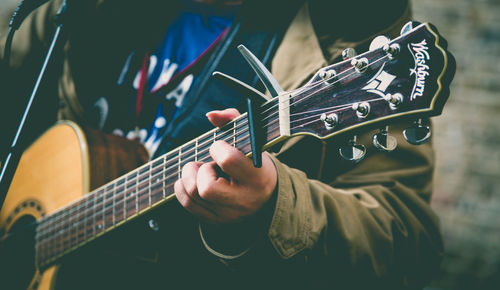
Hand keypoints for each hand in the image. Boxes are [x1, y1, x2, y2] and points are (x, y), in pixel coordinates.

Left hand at [174, 108, 276, 223]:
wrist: (268, 196)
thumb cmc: (256, 163)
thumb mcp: (253, 142)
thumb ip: (234, 121)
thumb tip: (211, 115)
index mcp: (258, 178)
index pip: (228, 161)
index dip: (218, 148)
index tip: (220, 147)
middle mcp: (244, 201)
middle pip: (206, 187)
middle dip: (200, 170)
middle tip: (207, 164)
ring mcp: (229, 215)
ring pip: (194, 195)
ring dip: (190, 177)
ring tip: (202, 171)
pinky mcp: (217, 221)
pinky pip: (188, 205)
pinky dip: (183, 188)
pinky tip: (193, 180)